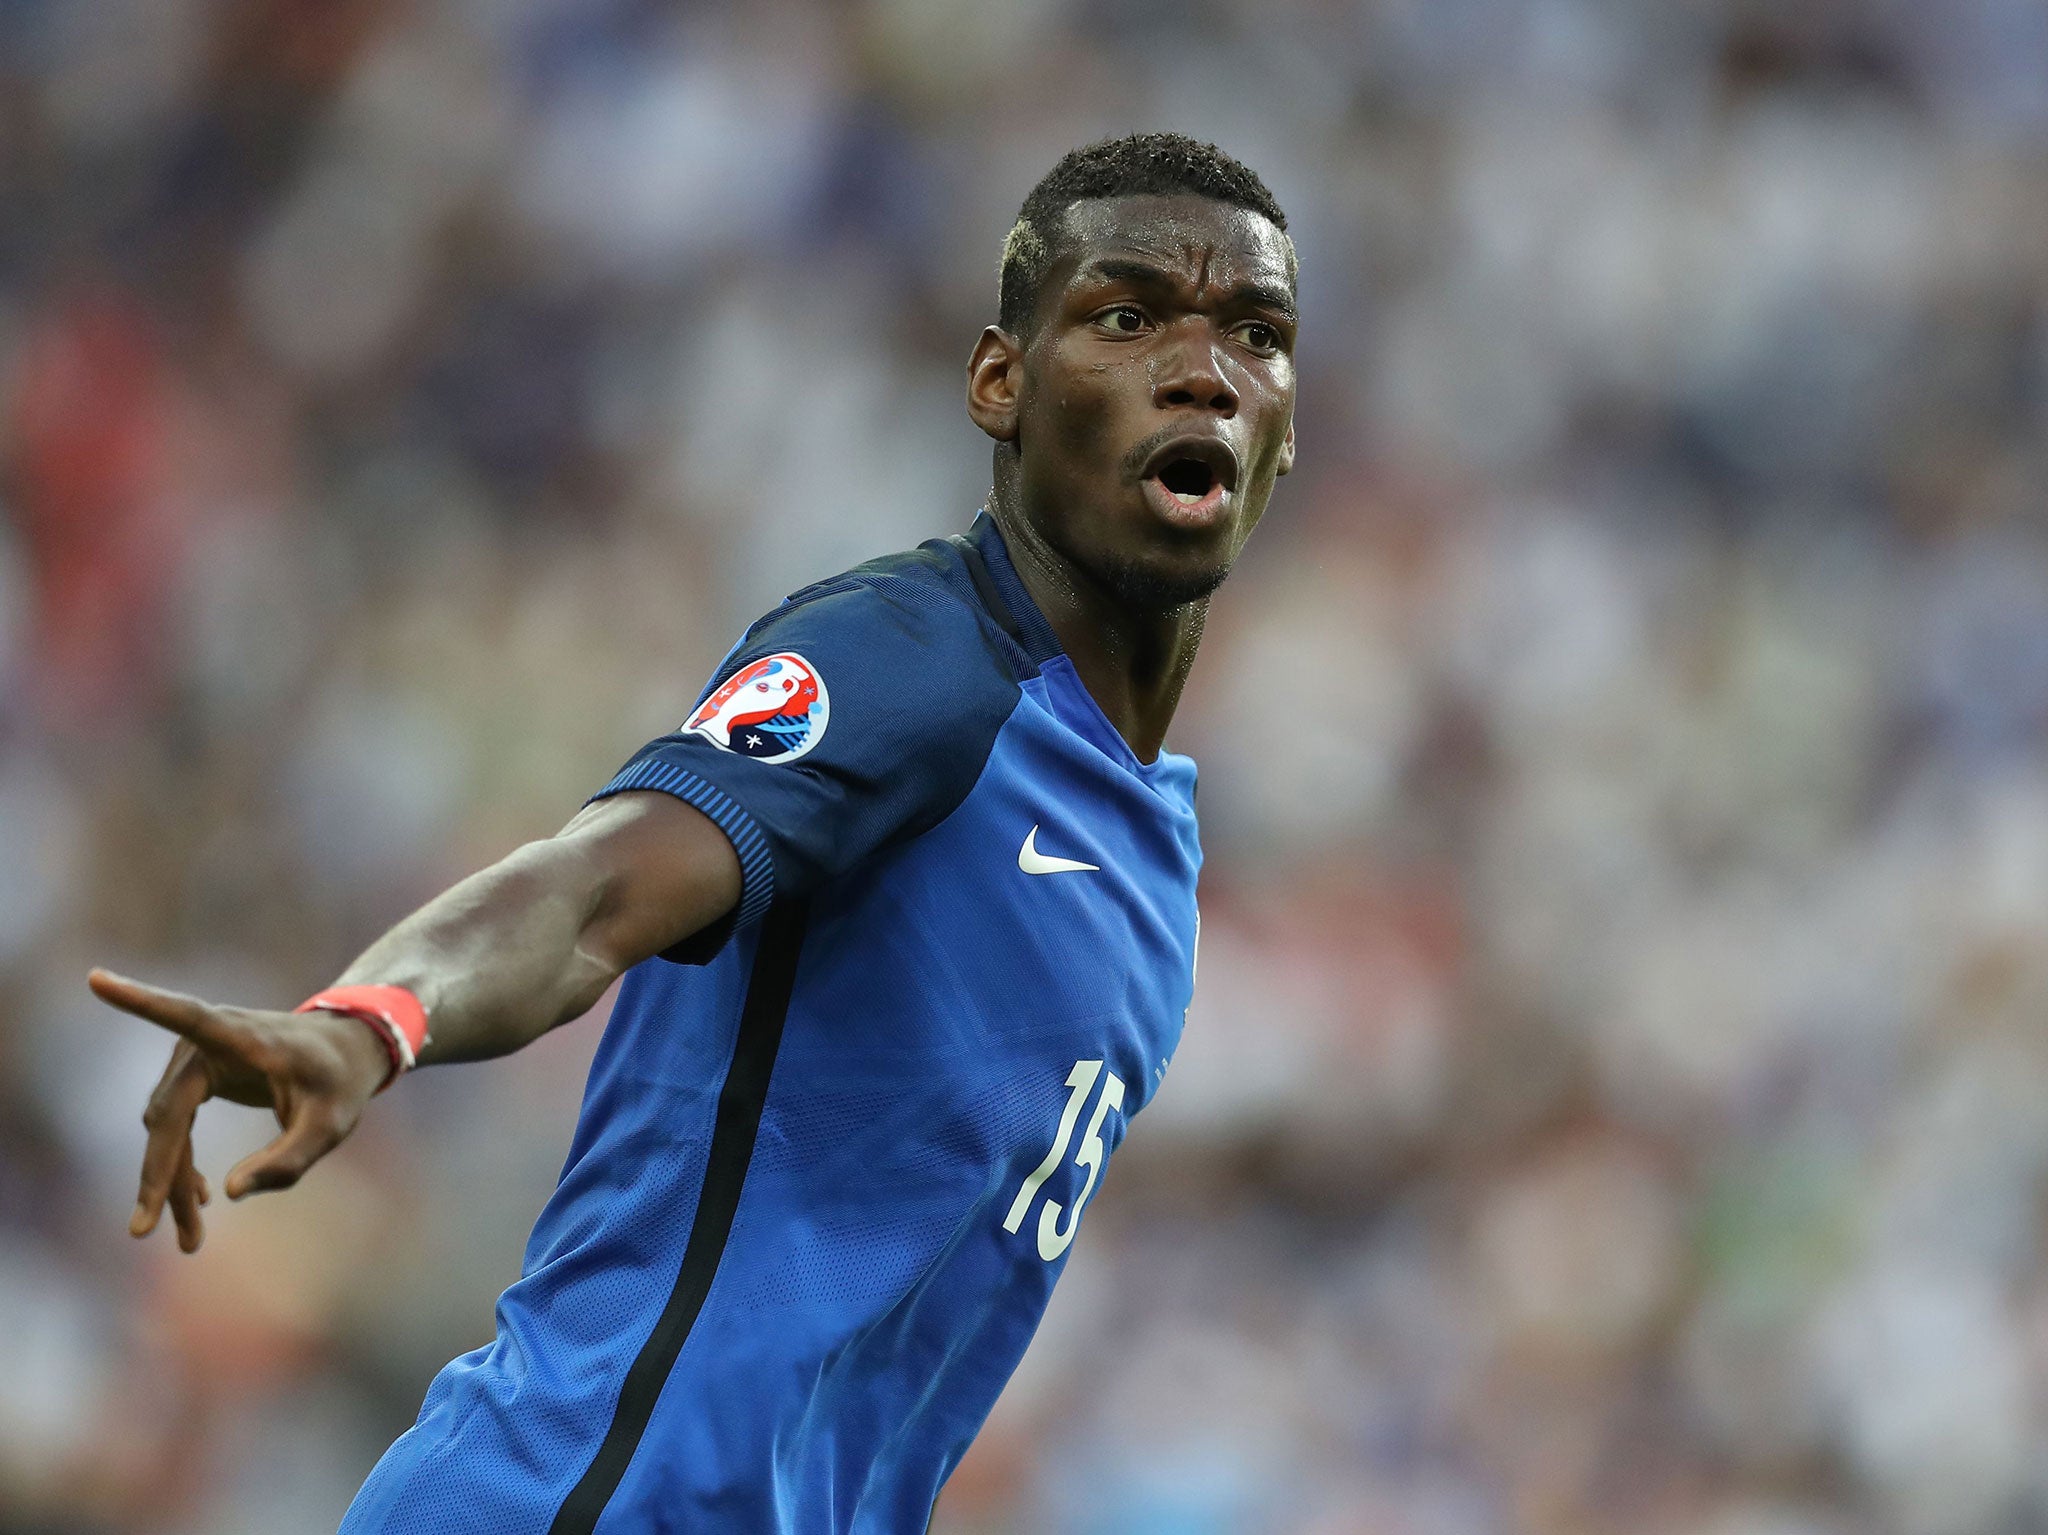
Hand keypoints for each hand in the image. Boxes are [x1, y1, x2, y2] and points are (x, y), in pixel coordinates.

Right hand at [87, 969, 393, 1252]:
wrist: (346, 1053)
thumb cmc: (340, 1082)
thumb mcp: (332, 1126)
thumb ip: (288, 1160)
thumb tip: (228, 1195)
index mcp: (242, 1037)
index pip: (185, 1014)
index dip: (141, 1000)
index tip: (98, 978)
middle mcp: (207, 1041)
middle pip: (167, 1117)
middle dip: (160, 1178)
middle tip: (146, 1233)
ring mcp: (194, 1057)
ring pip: (165, 1130)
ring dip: (170, 1183)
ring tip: (189, 1239)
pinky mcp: (192, 1077)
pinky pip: (172, 1128)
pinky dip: (178, 1166)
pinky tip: (196, 1201)